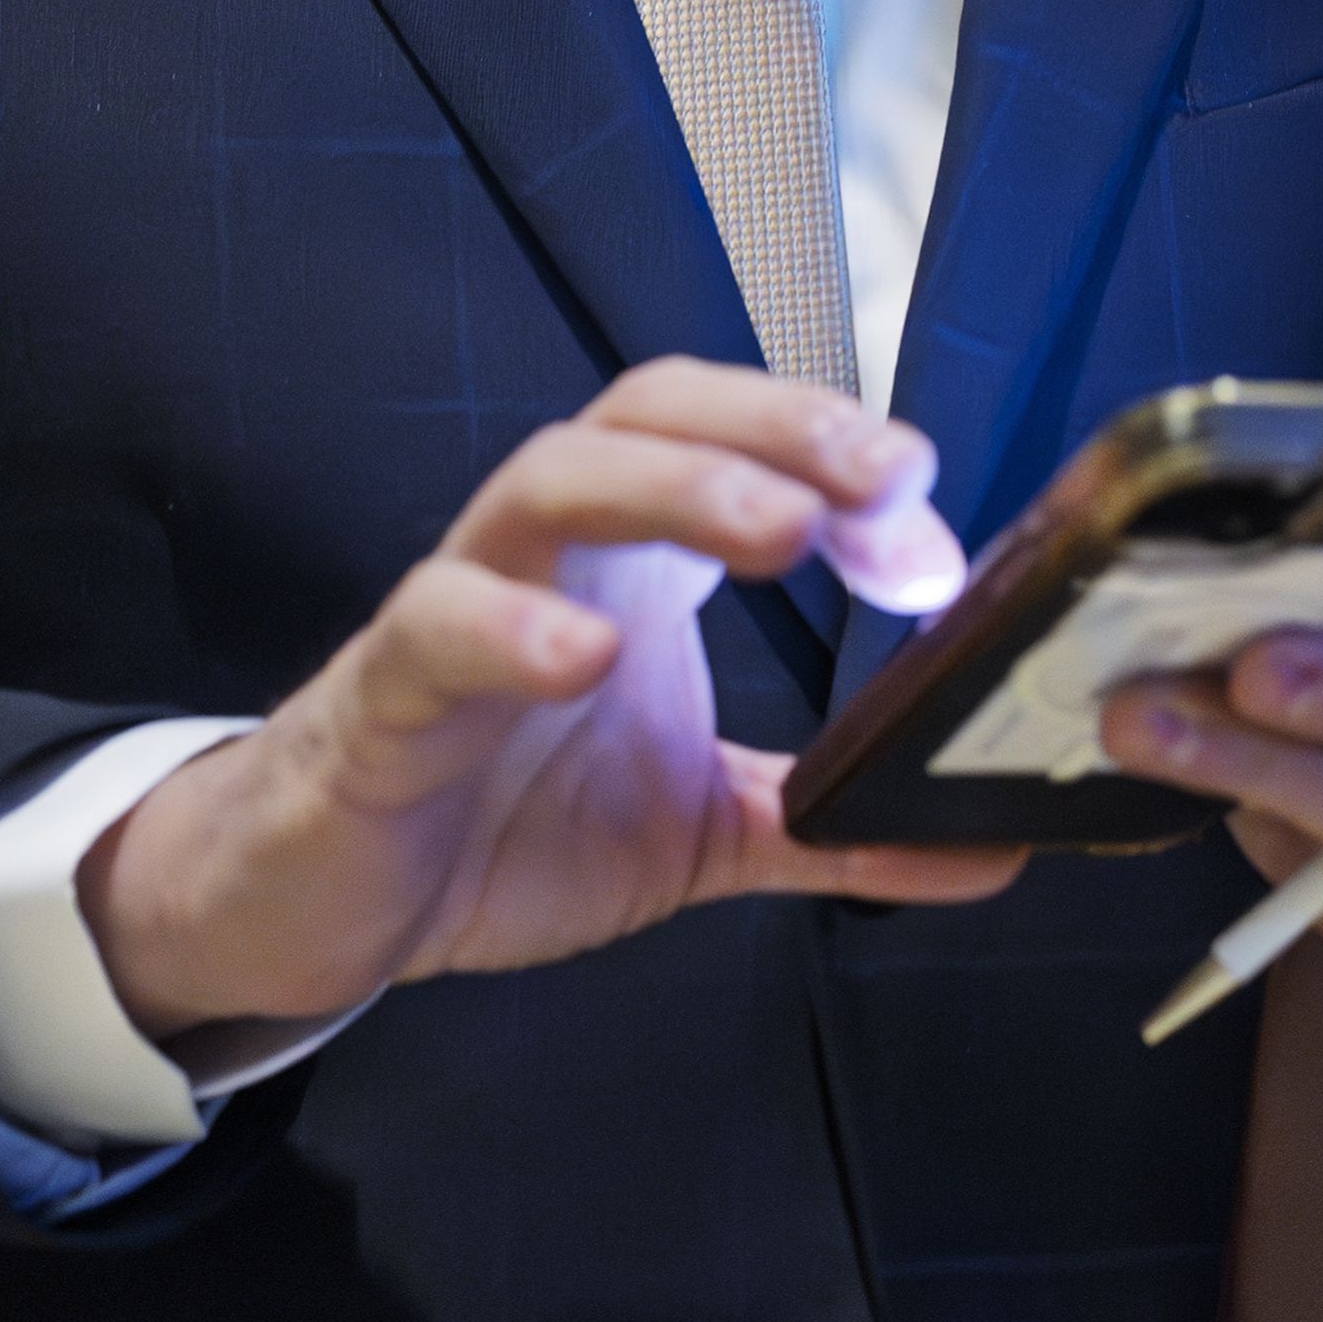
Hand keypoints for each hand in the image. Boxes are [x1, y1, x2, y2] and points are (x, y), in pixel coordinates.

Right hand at [85, 359, 1013, 1036]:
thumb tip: (992, 847)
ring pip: (549, 482)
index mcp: (635, 560)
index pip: (742, 443)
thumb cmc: (503, 826)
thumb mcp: (700, 831)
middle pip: (653, 414)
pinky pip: (438, 627)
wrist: (330, 907)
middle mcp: (554, 552)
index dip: (838, 456)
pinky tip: (584, 655)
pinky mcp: (384, 696)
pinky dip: (511, 628)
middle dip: (778, 426)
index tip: (929, 524)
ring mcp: (461, 607)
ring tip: (777, 529)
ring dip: (673, 487)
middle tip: (884, 480)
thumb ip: (834, 826)